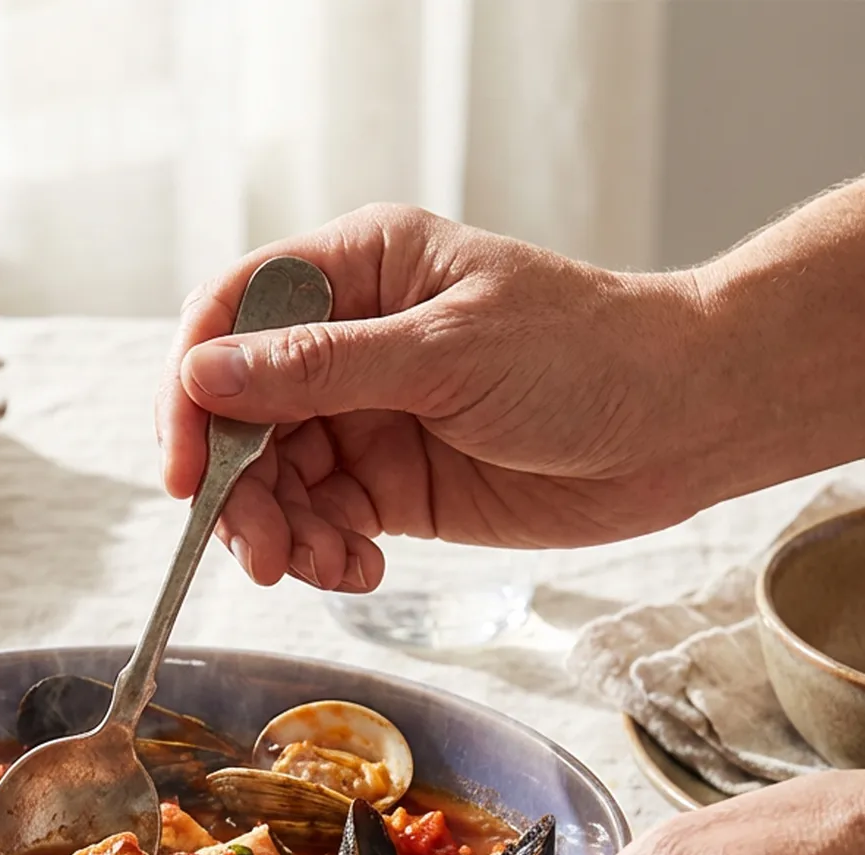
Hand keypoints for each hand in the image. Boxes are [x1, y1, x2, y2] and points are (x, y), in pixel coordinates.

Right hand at [156, 204, 703, 590]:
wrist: (679, 425)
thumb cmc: (584, 354)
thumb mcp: (445, 352)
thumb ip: (320, 369)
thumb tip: (204, 375)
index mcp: (360, 272)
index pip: (233, 317)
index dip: (194, 390)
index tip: (186, 467)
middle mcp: (349, 344)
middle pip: (241, 415)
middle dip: (238, 489)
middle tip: (258, 551)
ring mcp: (367, 416)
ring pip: (275, 481)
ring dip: (281, 533)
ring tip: (320, 568)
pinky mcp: (390, 485)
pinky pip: (323, 524)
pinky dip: (325, 556)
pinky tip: (360, 571)